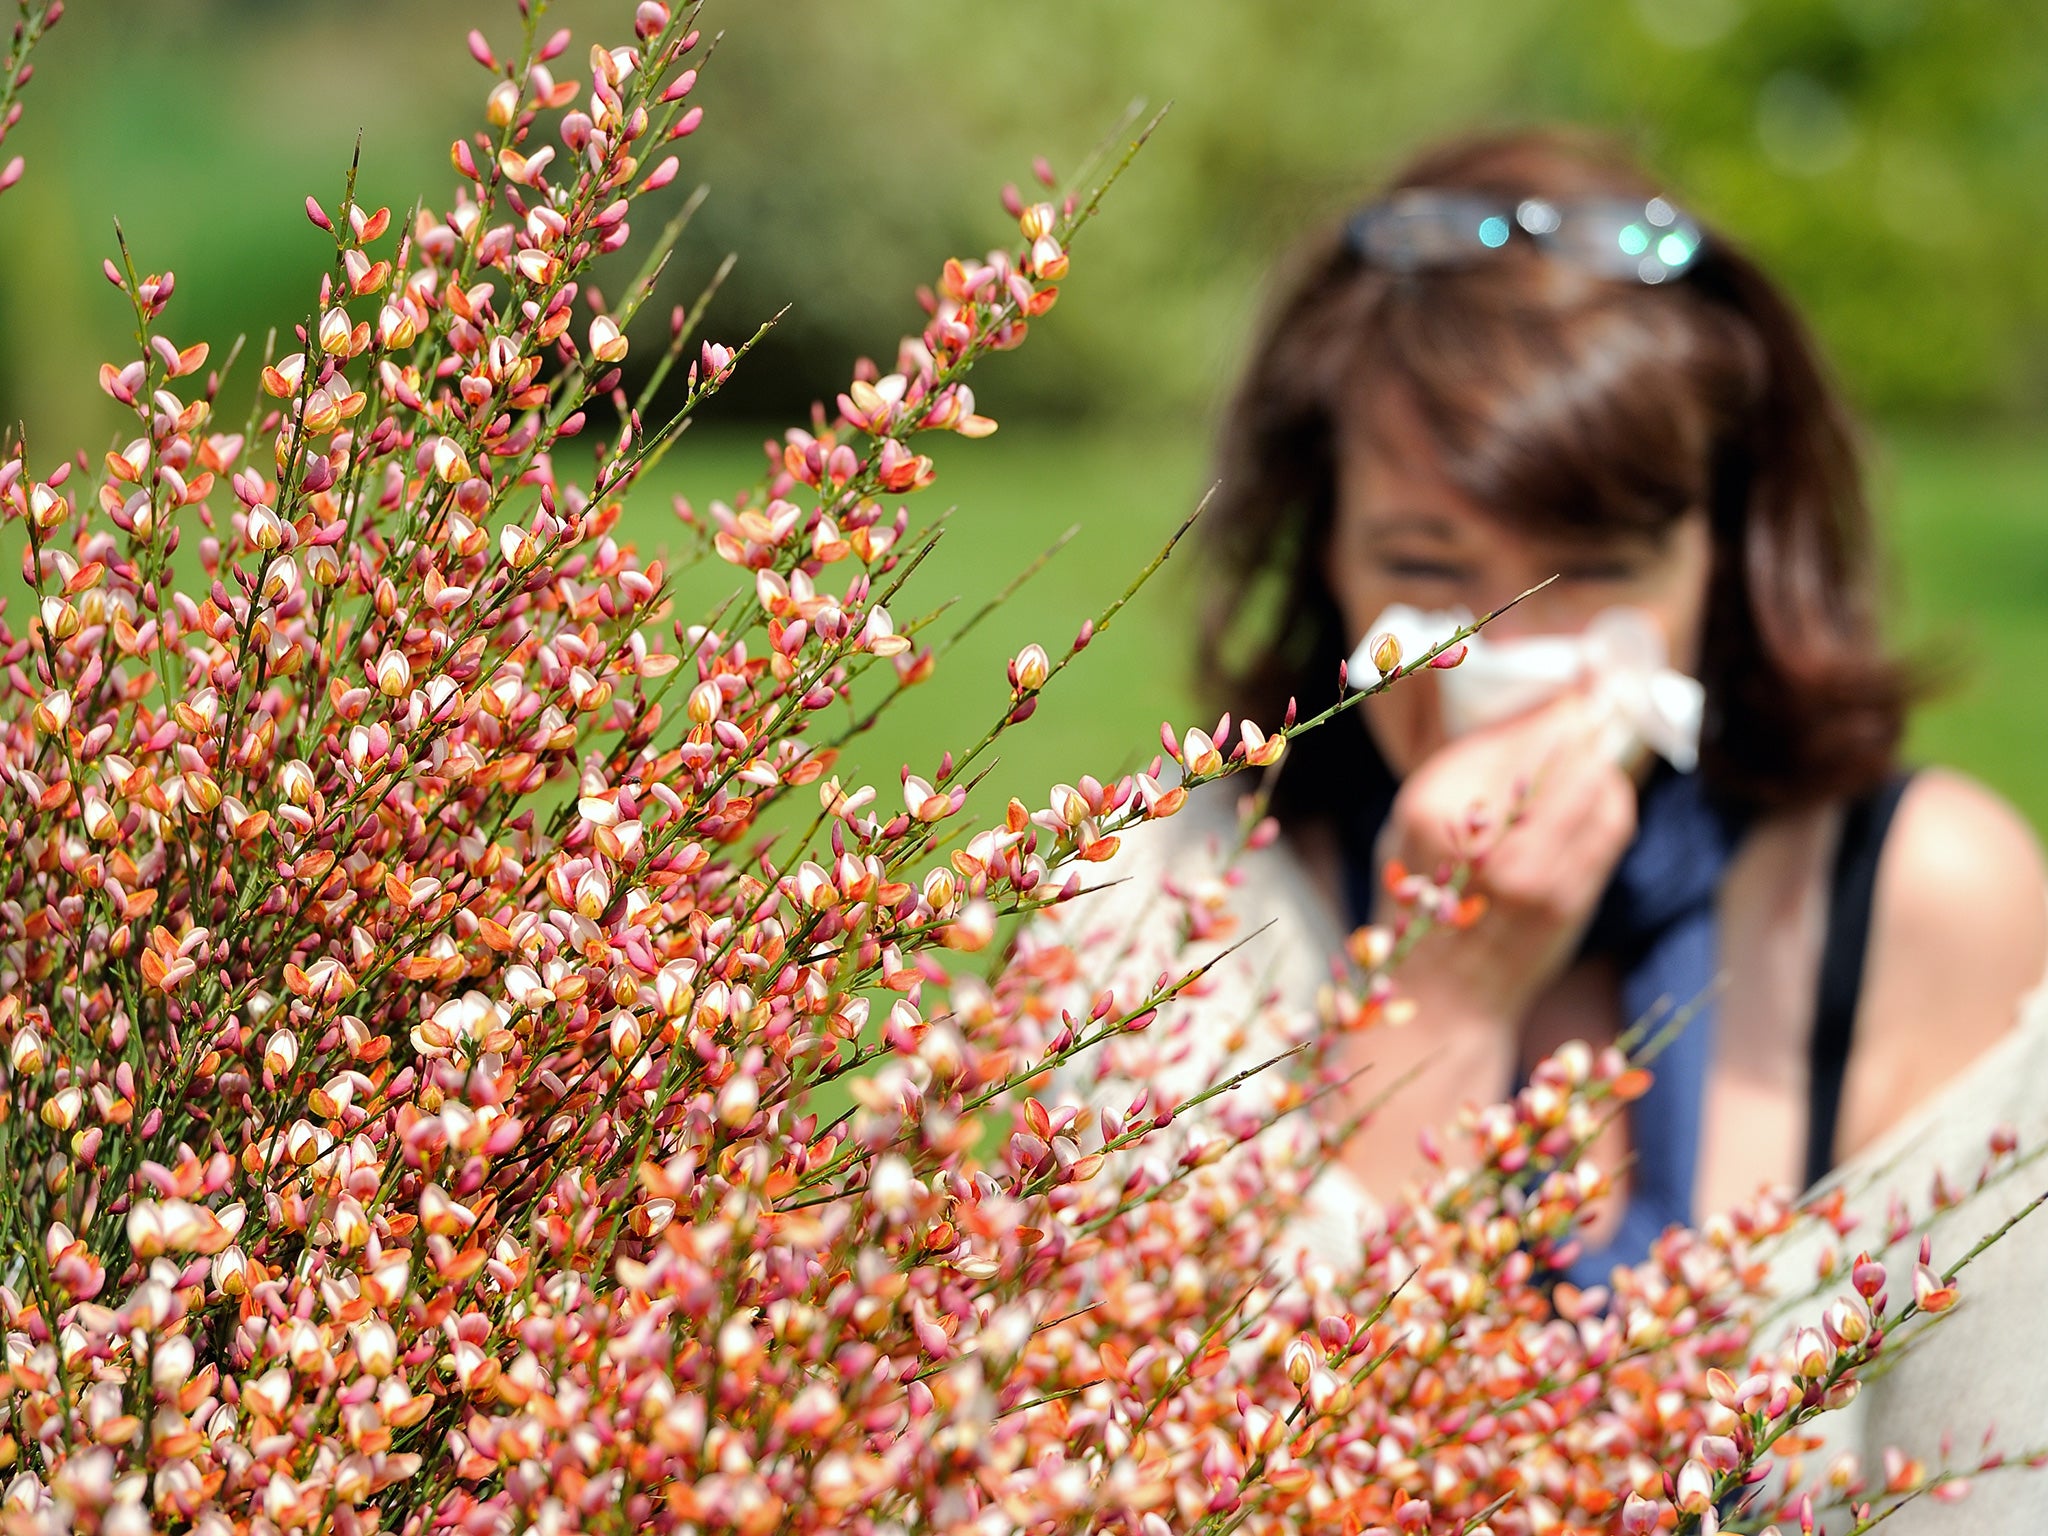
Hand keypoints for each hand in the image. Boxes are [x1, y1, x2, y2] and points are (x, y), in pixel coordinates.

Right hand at [1374, 689, 1637, 1031]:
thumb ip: (1464, 772)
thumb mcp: (1411, 824)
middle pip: (1562, 748)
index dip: (1555, 706)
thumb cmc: (1422, 899)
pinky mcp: (1568, 898)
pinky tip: (1599, 797)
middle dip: (1585, 722)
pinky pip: (1612, 822)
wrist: (1441, 995)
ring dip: (1600, 761)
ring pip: (1595, 780)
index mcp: (1430, 808)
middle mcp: (1482, 837)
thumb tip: (1538, 710)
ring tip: (1594, 754)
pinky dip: (1613, 799)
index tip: (1580, 686)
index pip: (1514, 733)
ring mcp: (1531, 872)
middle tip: (1601, 700)